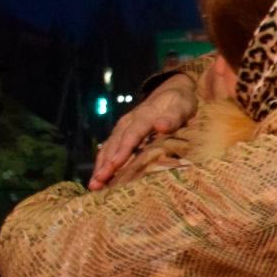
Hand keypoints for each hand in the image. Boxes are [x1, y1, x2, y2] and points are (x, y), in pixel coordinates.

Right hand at [91, 74, 197, 189]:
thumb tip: (161, 126)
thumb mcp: (182, 105)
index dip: (123, 150)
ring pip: (109, 147)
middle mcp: (129, 121)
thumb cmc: (180, 101)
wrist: (172, 90)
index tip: (114, 165)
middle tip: (97, 182)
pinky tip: (99, 178)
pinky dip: (103, 163)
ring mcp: (123, 127)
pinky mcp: (122, 133)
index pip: (132, 134)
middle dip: (106, 164)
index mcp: (144, 115)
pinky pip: (109, 148)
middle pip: (115, 144)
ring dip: (101, 166)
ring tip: (94, 185)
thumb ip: (173, 116)